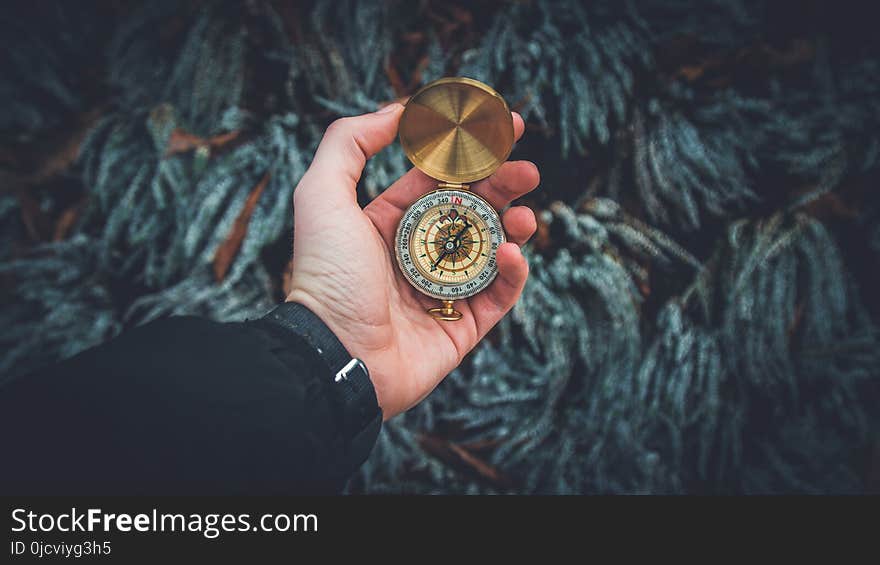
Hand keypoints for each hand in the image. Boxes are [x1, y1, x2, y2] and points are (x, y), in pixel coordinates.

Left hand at [287, 103, 538, 418]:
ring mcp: (443, 291)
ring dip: (514, 227)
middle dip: (504, 186)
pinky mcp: (462, 327)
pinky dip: (512, 273)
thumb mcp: (322, 194)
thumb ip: (350, 144)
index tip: (501, 129)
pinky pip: (499, 296)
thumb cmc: (326, 275)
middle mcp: (418, 254)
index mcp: (389, 223)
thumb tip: (396, 110)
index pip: (438, 181)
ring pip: (492, 251)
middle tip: (528, 170)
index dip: (470, 155)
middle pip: (473, 211)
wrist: (335, 355)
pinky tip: (510, 254)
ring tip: (525, 216)